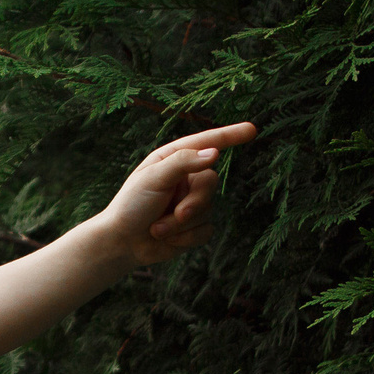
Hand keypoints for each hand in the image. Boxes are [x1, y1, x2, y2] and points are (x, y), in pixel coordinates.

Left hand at [93, 122, 255, 265]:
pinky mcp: (195, 227)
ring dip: (181, 225)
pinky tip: (166, 239)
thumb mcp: (153, 178)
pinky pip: (206, 231)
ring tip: (157, 229)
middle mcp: (186, 178)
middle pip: (211, 182)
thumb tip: (214, 153)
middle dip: (193, 202)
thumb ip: (182, 162)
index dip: (230, 136)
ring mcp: (191, 202)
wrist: (121, 244)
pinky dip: (185, 238)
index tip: (252, 130)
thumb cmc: (131, 205)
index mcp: (173, 159)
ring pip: (208, 210)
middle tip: (174, 215)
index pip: (206, 143)